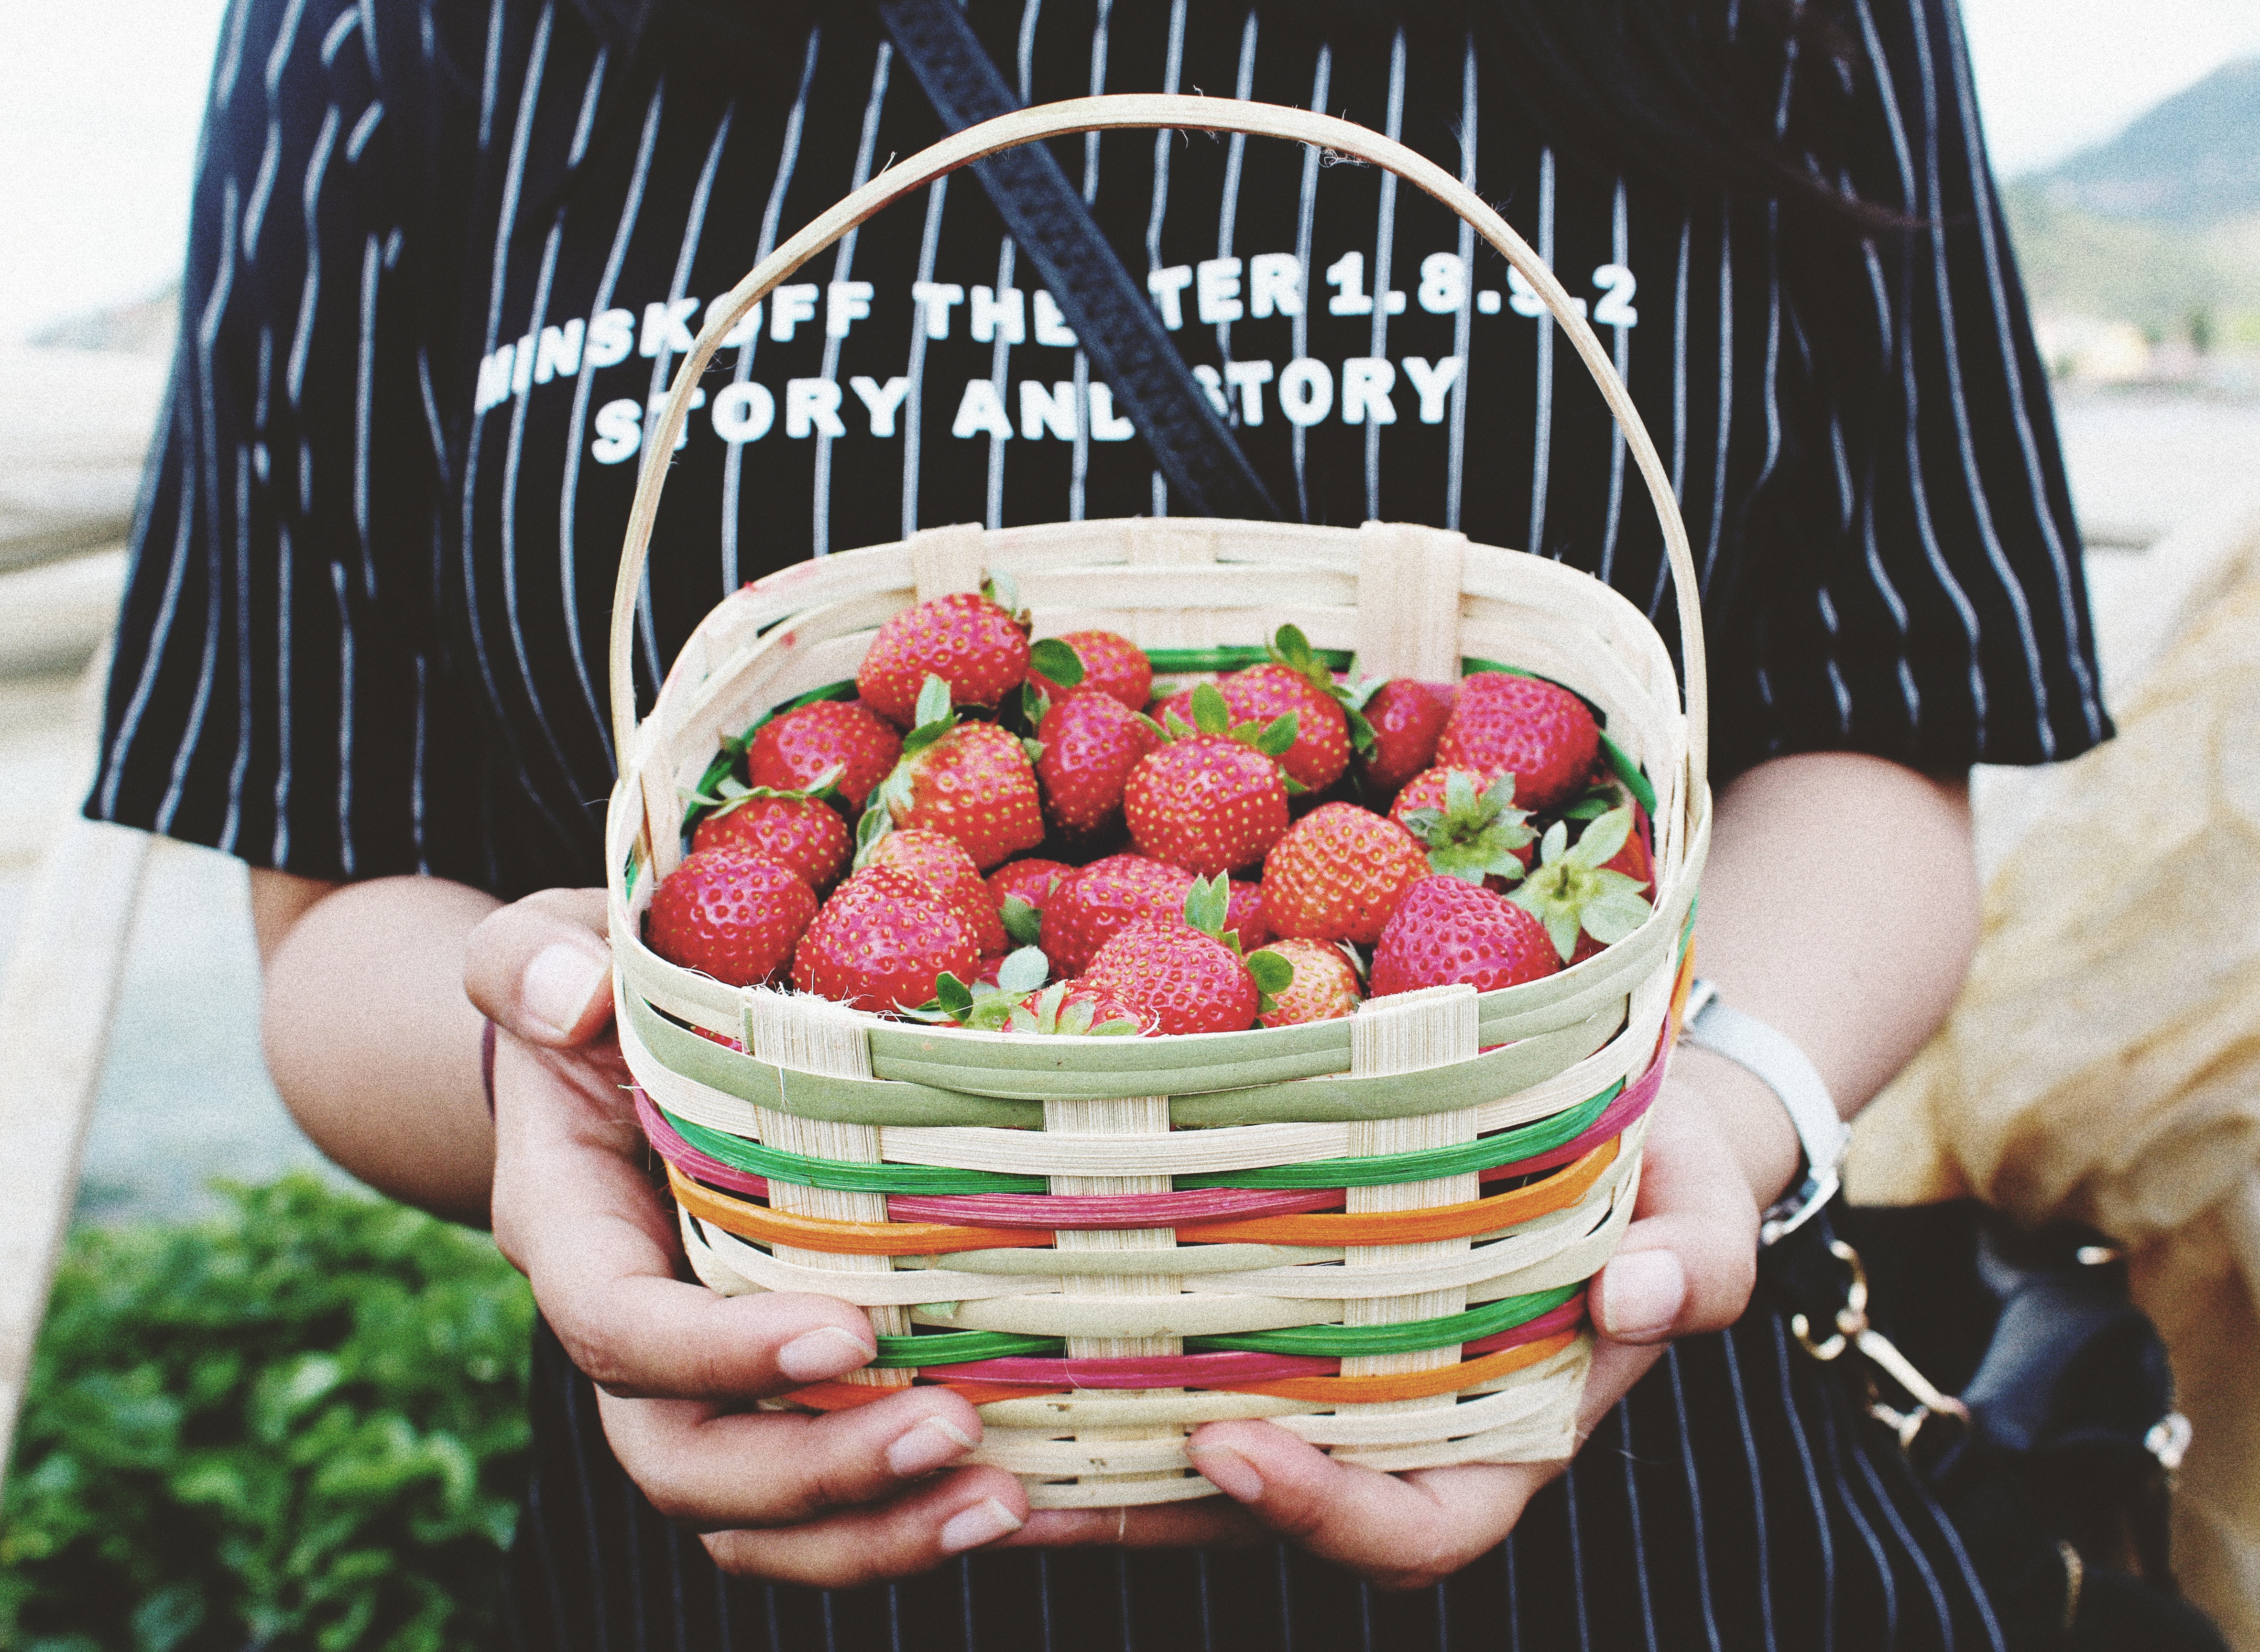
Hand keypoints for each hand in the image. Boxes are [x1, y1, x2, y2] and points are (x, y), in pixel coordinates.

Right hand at [465, 891, 1032, 1584]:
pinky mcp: (782, 1399)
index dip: (717, 1353)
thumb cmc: (595, 996)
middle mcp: (631, 1337)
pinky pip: (832, 1502)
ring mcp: (705, 1385)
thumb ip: (528, 966)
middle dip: (817, 1474)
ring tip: (1008, 1500)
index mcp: (573, 1234)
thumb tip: (568, 992)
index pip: (617, 1327)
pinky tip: (1042, 1502)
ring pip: (758, 1518)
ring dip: (880, 1531)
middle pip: (689, 1463)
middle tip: (953, 1433)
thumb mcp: (552, 953)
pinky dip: (924, 1517)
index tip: (841, 1334)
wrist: (608, 1058)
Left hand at [1002, 1070, 1774, 1587]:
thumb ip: (1694, 1262)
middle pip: (1259, 1516)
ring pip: (1195, 1459)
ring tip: (958, 1434)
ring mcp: (1330, 1376)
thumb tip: (1641, 1298)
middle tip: (1015, 1470)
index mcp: (1507, 1435)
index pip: (1417, 1530)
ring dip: (1083, 1460)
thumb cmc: (1665, 1168)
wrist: (1622, 1116)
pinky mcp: (1278, 1308)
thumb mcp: (1703, 1201)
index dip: (1322, 1514)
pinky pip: (1183, 1363)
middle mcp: (1400, 1427)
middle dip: (1141, 1511)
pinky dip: (1098, 1370)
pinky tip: (1002, 1337)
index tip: (1231, 1444)